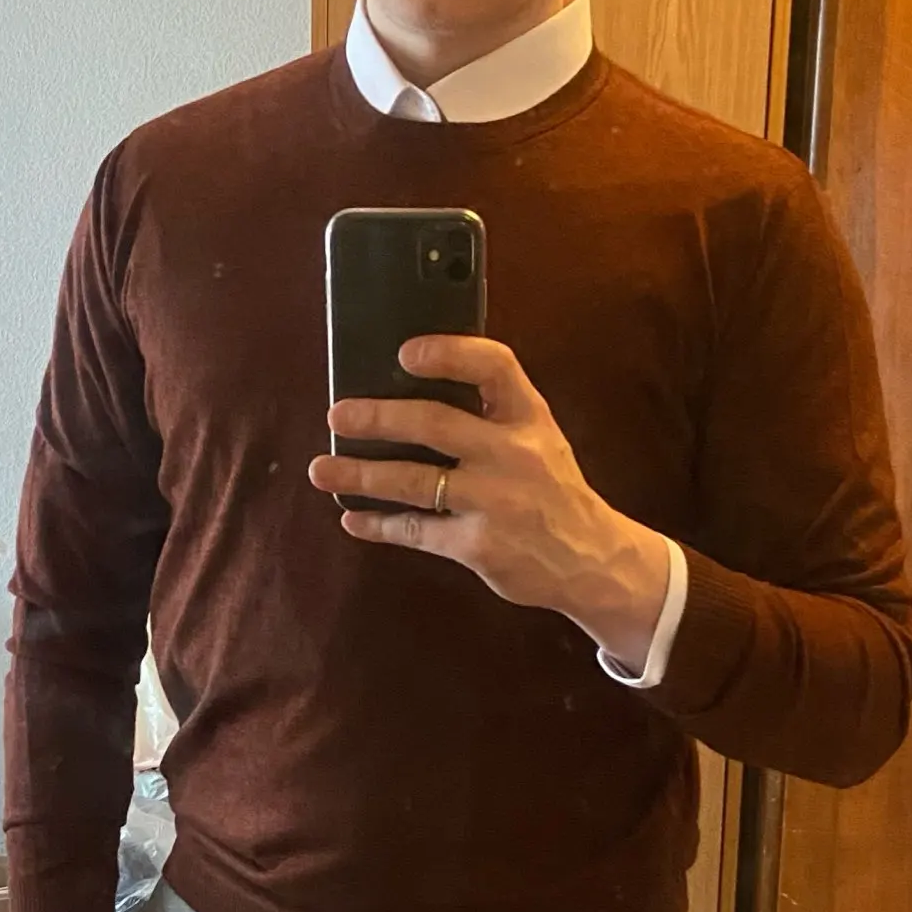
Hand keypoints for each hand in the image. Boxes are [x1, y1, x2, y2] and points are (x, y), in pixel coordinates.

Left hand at [309, 336, 671, 674]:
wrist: (590, 559)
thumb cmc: (552, 491)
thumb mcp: (538, 439)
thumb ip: (492, 414)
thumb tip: (409, 389)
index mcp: (530, 418)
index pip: (493, 366)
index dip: (448, 353)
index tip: (404, 353)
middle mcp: (514, 456)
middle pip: (434, 424)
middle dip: (377, 417)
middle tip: (338, 414)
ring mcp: (494, 503)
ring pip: (413, 481)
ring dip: (360, 473)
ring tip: (322, 468)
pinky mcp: (478, 546)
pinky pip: (416, 530)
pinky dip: (379, 524)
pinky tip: (353, 517)